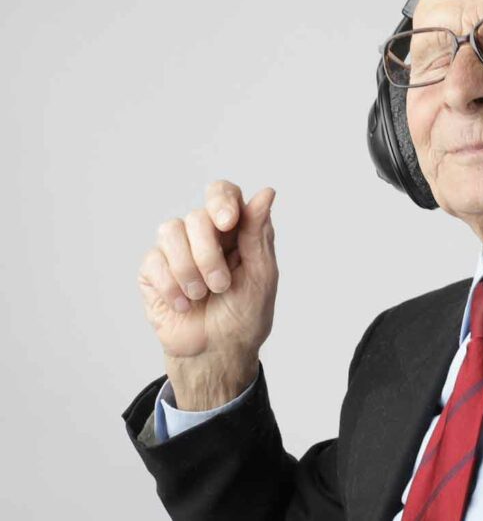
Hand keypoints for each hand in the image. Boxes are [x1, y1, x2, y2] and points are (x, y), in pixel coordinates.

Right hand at [137, 181, 277, 409]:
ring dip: (189, 269)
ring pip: (170, 231)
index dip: (221, 200)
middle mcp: (203, 234)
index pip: (222, 193)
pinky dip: (171, 286)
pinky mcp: (152, 270)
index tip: (227, 223)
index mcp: (234, 230)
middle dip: (209, 255)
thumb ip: (259, 233)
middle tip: (221, 285)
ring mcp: (176, 250)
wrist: (217, 353)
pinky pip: (153, 260)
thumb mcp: (261, 275)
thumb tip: (267, 192)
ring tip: (202, 295)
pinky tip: (184, 304)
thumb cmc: (244, 315)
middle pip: (197, 216)